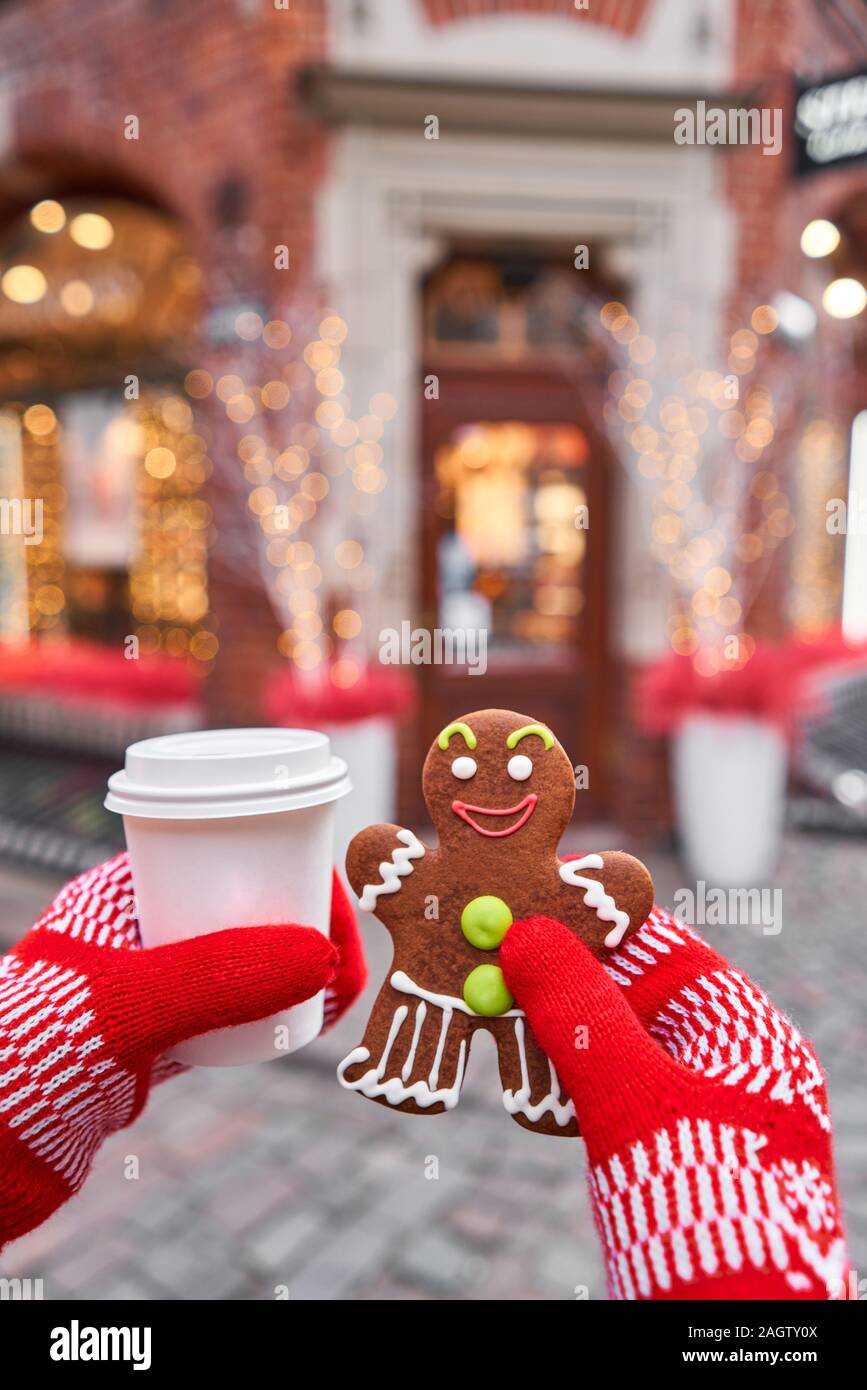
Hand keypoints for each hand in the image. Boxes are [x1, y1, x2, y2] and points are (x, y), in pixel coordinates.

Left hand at [0, 852, 365, 1246]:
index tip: (335, 899)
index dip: (291, 858)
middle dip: (309, 917)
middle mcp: (143, 926)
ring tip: (342, 989)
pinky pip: (238, 1003)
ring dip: (303, 961)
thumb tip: (322, 959)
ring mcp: (155, 980)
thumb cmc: (40, 1051)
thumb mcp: (130, 1004)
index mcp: (124, 890)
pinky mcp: (162, 1031)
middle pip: (247, 897)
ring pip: (249, 952)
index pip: (223, 846)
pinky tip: (313, 1019)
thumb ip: (218, 978)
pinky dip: (283, 1004)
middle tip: (349, 956)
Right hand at [500, 902, 847, 1299]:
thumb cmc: (701, 1207)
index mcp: (749, 1037)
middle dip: (568, 975)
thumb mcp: (634, 1100)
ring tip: (489, 1003)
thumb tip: (529, 934)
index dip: (600, 924)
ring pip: (616, 1047)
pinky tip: (517, 1074)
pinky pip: (609, 1096)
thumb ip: (580, 1014)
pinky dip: (563, 1080)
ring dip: (557, 1027)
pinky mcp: (666, 1159)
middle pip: (637, 996)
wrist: (721, 1333)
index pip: (668, 951)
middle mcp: (729, 1068)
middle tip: (495, 951)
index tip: (534, 901)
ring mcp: (698, 1115)